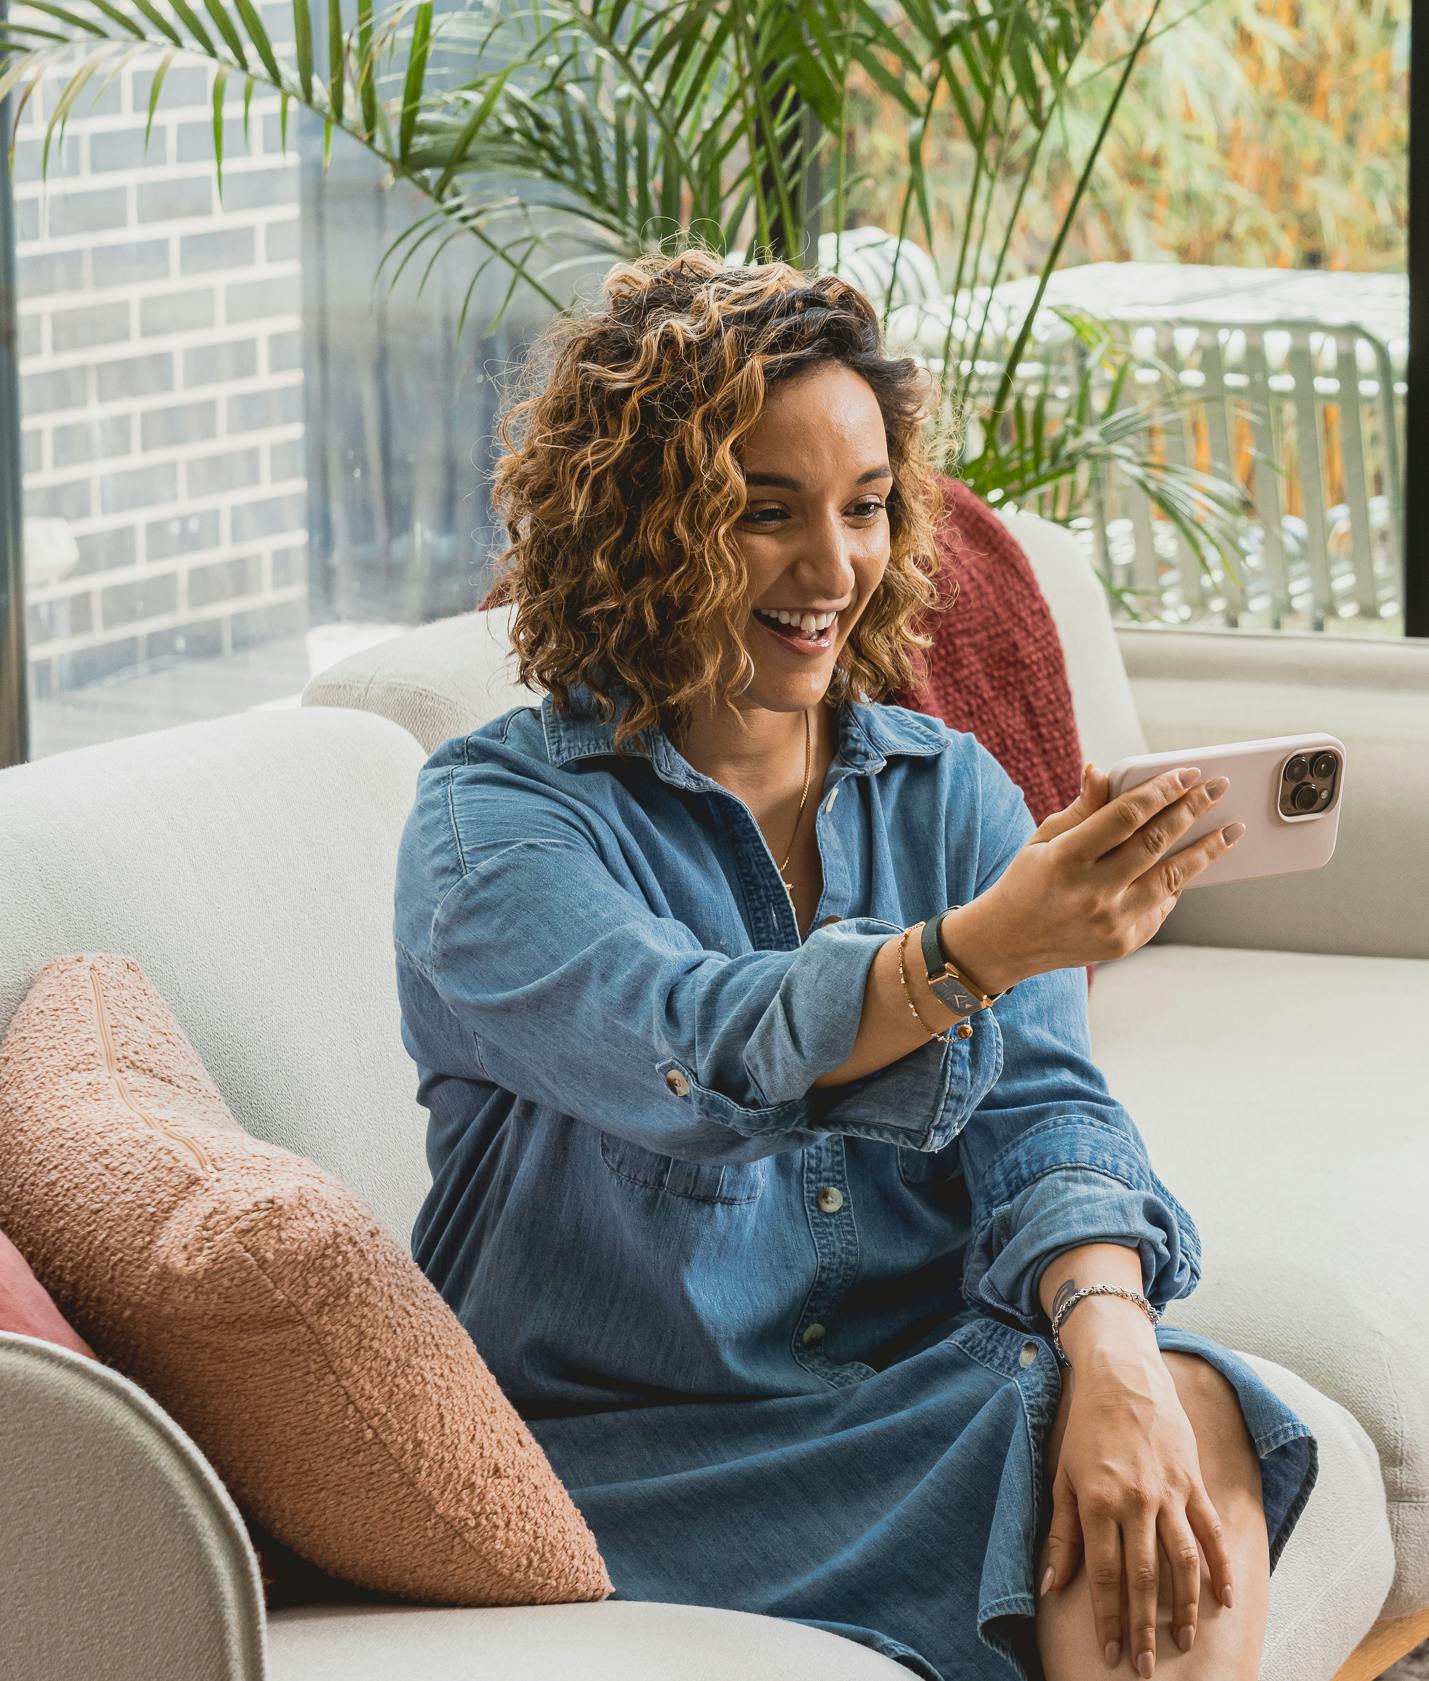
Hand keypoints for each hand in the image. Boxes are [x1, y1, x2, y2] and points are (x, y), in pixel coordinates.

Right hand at [970, 763, 1240, 981]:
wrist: (1008, 942)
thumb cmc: (1028, 880)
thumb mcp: (1044, 838)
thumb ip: (1082, 808)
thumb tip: (1102, 771)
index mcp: (1065, 859)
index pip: (1125, 817)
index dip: (1161, 791)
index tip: (1188, 773)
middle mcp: (1091, 893)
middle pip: (1155, 844)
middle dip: (1192, 810)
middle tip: (1218, 787)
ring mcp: (1110, 922)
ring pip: (1172, 878)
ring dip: (1206, 850)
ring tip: (1231, 830)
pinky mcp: (1124, 942)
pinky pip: (1161, 905)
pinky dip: (1176, 882)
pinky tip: (1190, 863)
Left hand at [1039, 1353, 1235, 1673]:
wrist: (1123, 1376)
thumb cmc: (1086, 1428)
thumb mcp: (1063, 1477)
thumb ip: (1061, 1534)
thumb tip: (1050, 1586)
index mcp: (1098, 1502)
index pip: (1104, 1574)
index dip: (1108, 1618)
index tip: (1112, 1652)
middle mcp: (1136, 1503)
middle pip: (1143, 1578)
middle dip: (1143, 1627)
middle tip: (1145, 1666)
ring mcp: (1169, 1493)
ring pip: (1182, 1563)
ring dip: (1182, 1608)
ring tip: (1181, 1643)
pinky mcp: (1193, 1482)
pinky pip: (1210, 1533)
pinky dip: (1220, 1568)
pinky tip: (1223, 1600)